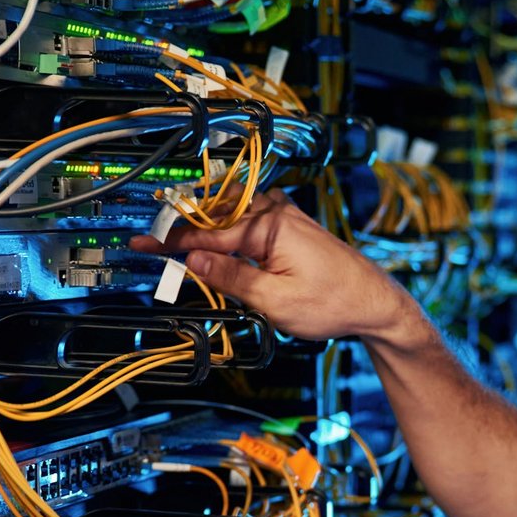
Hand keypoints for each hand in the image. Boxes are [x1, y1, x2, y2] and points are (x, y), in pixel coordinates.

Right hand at [128, 188, 418, 344]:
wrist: (375, 303)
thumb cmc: (334, 303)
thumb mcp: (274, 300)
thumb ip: (230, 278)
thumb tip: (193, 262)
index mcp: (269, 227)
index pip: (207, 235)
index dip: (170, 243)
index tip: (141, 244)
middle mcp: (277, 213)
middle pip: (216, 217)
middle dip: (183, 231)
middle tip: (152, 245)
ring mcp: (285, 217)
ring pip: (231, 218)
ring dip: (205, 231)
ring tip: (177, 246)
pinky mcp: (291, 227)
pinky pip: (249, 223)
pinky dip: (228, 234)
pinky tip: (217, 248)